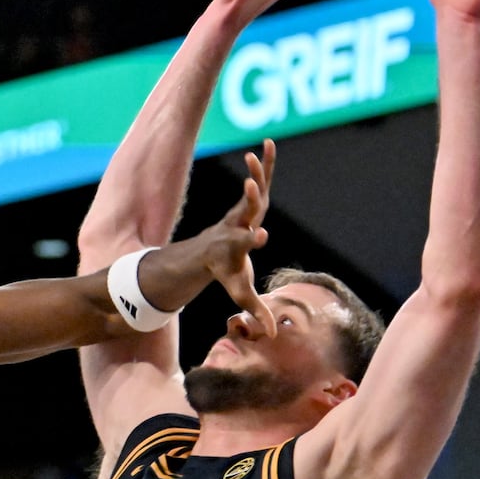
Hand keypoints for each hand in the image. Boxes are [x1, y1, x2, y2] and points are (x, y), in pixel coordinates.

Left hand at [204, 140, 276, 334]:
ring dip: (259, 170)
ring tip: (261, 150)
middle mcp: (239, 226)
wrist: (208, 252)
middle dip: (250, 200)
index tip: (260, 234)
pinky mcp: (249, 202)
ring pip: (254, 189)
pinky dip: (266, 164)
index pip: (245, 243)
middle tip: (251, 186)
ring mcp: (243, 211)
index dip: (252, 239)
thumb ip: (254, 310)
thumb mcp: (238, 292)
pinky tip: (268, 143)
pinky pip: (260, 180)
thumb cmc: (226, 272)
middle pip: (246, 211)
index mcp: (237, 247)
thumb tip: (271, 335)